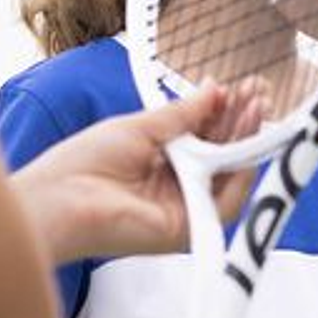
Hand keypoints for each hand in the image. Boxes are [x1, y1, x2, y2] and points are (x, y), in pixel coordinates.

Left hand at [13, 81, 264, 264]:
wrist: (59, 197)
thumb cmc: (84, 164)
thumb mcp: (140, 128)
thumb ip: (182, 115)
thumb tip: (213, 90)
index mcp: (160, 163)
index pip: (203, 137)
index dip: (223, 113)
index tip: (237, 88)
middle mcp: (175, 187)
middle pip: (220, 154)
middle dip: (241, 122)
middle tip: (257, 93)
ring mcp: (180, 208)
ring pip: (227, 175)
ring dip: (246, 140)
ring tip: (257, 106)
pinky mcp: (184, 229)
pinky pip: (223, 205)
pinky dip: (240, 174)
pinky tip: (248, 142)